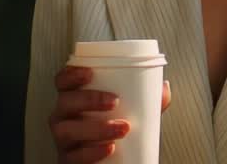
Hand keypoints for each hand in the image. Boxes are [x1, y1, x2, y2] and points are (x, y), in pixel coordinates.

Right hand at [47, 66, 172, 163]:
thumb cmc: (110, 133)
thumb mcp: (127, 114)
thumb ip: (145, 101)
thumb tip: (163, 87)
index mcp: (73, 101)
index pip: (62, 82)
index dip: (71, 74)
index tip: (90, 72)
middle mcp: (62, 118)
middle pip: (65, 102)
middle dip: (89, 99)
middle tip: (115, 100)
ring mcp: (63, 140)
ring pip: (67, 130)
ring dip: (96, 127)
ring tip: (122, 127)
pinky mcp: (67, 160)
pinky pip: (73, 156)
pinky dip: (92, 152)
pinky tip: (109, 147)